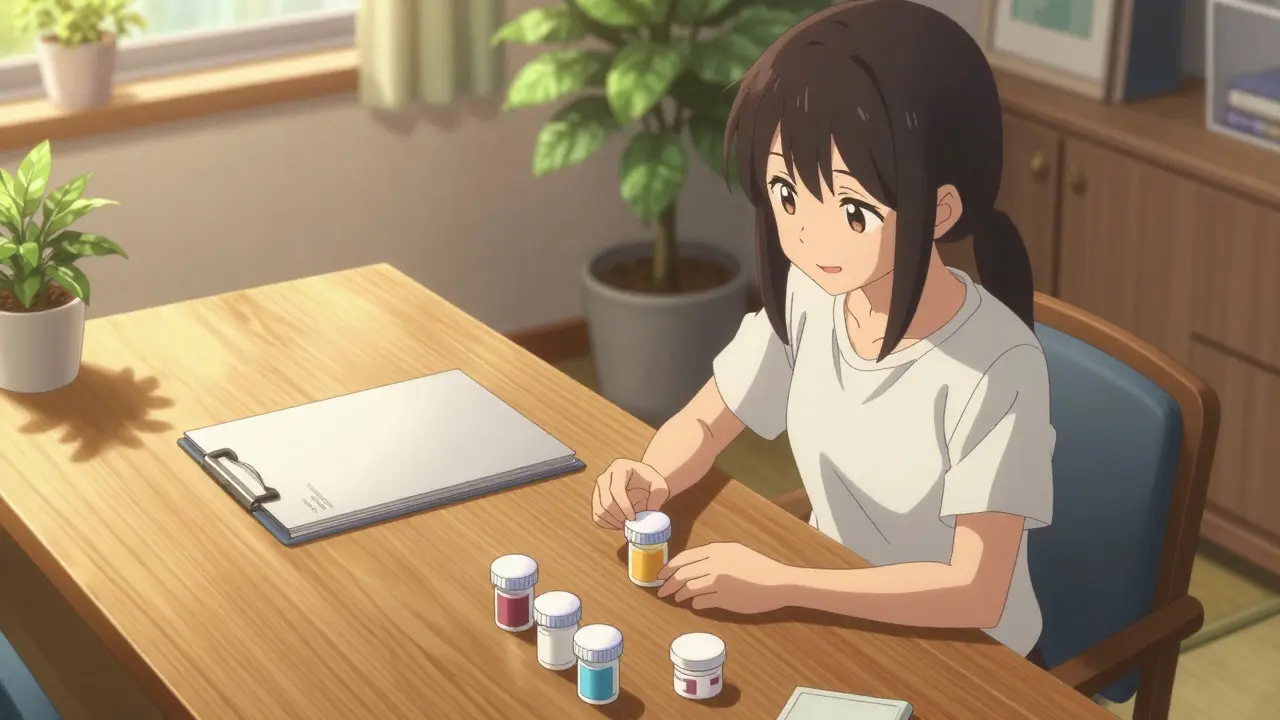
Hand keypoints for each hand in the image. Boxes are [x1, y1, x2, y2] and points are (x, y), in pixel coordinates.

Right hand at [591, 458, 670, 529]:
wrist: (641, 480)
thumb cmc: (650, 481)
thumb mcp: (660, 485)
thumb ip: (658, 496)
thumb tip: (650, 510)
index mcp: (620, 468)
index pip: (616, 489)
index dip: (624, 506)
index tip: (633, 518)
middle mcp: (605, 476)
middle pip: (605, 501)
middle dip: (618, 516)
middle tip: (630, 524)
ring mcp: (598, 488)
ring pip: (599, 510)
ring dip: (612, 521)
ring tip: (626, 525)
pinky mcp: (596, 499)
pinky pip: (596, 515)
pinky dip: (606, 524)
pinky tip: (618, 525)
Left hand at [656, 542, 791, 612]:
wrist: (778, 582)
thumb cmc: (758, 567)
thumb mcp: (735, 552)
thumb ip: (714, 557)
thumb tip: (691, 567)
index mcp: (717, 550)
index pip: (684, 558)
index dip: (669, 567)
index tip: (661, 574)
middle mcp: (715, 564)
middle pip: (683, 574)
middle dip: (668, 583)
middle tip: (662, 590)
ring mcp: (719, 582)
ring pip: (689, 589)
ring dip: (680, 594)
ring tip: (677, 598)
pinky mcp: (724, 599)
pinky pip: (702, 602)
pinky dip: (695, 604)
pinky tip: (695, 604)